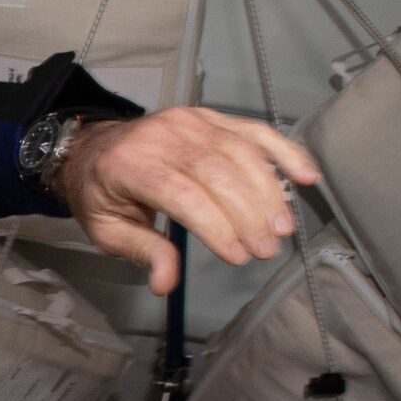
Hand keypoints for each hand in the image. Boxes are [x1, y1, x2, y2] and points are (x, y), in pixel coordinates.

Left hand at [58, 107, 321, 294]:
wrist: (94, 147)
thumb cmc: (102, 192)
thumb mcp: (107, 230)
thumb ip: (143, 251)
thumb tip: (166, 283)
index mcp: (131, 164)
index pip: (183, 194)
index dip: (216, 226)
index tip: (238, 256)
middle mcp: (163, 136)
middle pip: (218, 172)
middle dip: (248, 214)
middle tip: (267, 249)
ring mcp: (191, 121)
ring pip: (241, 152)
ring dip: (269, 191)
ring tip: (282, 228)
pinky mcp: (211, 118)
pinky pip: (253, 131)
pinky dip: (284, 152)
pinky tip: (307, 176)